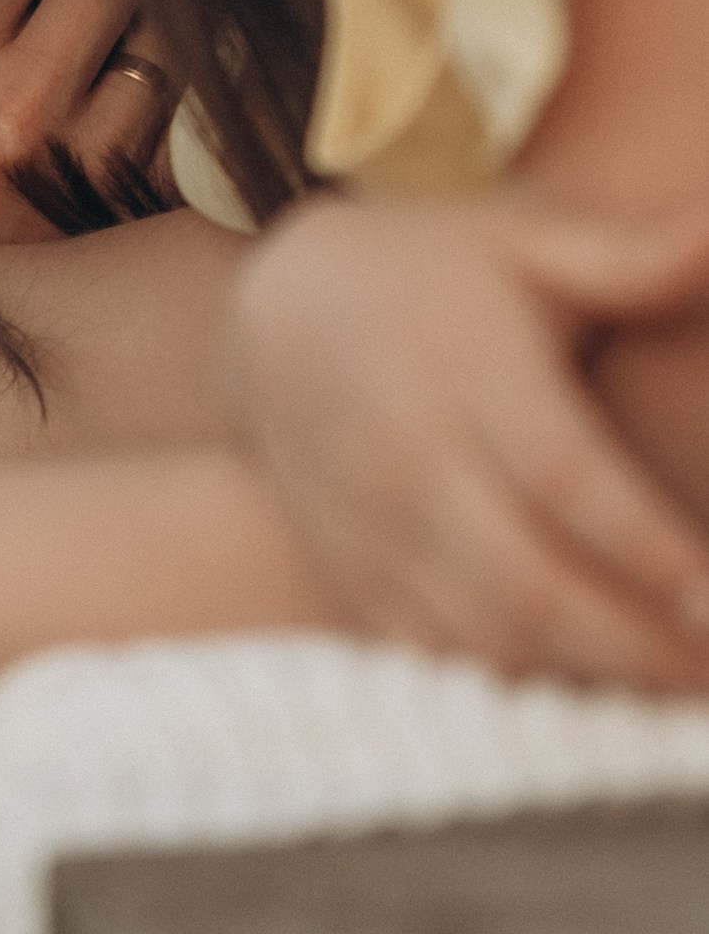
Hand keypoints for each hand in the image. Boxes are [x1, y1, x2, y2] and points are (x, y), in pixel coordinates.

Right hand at [227, 193, 708, 686]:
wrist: (269, 316)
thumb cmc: (428, 278)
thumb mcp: (520, 249)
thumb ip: (628, 259)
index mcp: (467, 372)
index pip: (567, 479)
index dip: (648, 548)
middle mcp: (412, 456)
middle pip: (530, 579)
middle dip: (634, 642)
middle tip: (707, 673)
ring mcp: (371, 522)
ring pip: (485, 630)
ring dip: (584, 673)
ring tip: (667, 684)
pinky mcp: (348, 566)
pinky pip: (433, 649)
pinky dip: (510, 677)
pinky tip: (579, 676)